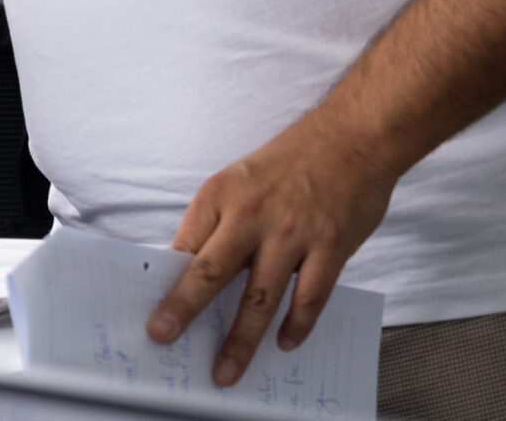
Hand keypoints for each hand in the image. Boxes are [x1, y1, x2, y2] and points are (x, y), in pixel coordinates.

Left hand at [146, 112, 399, 385]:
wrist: (352, 137)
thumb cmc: (291, 162)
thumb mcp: (240, 180)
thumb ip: (220, 223)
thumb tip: (194, 267)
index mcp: (221, 195)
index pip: (184, 247)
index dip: (166, 283)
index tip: (153, 311)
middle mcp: (251, 215)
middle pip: (211, 272)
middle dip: (184, 310)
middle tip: (164, 337)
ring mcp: (292, 234)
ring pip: (259, 297)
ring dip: (241, 339)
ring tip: (227, 369)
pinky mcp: (330, 247)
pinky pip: (309, 297)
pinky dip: (297, 325)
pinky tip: (285, 343)